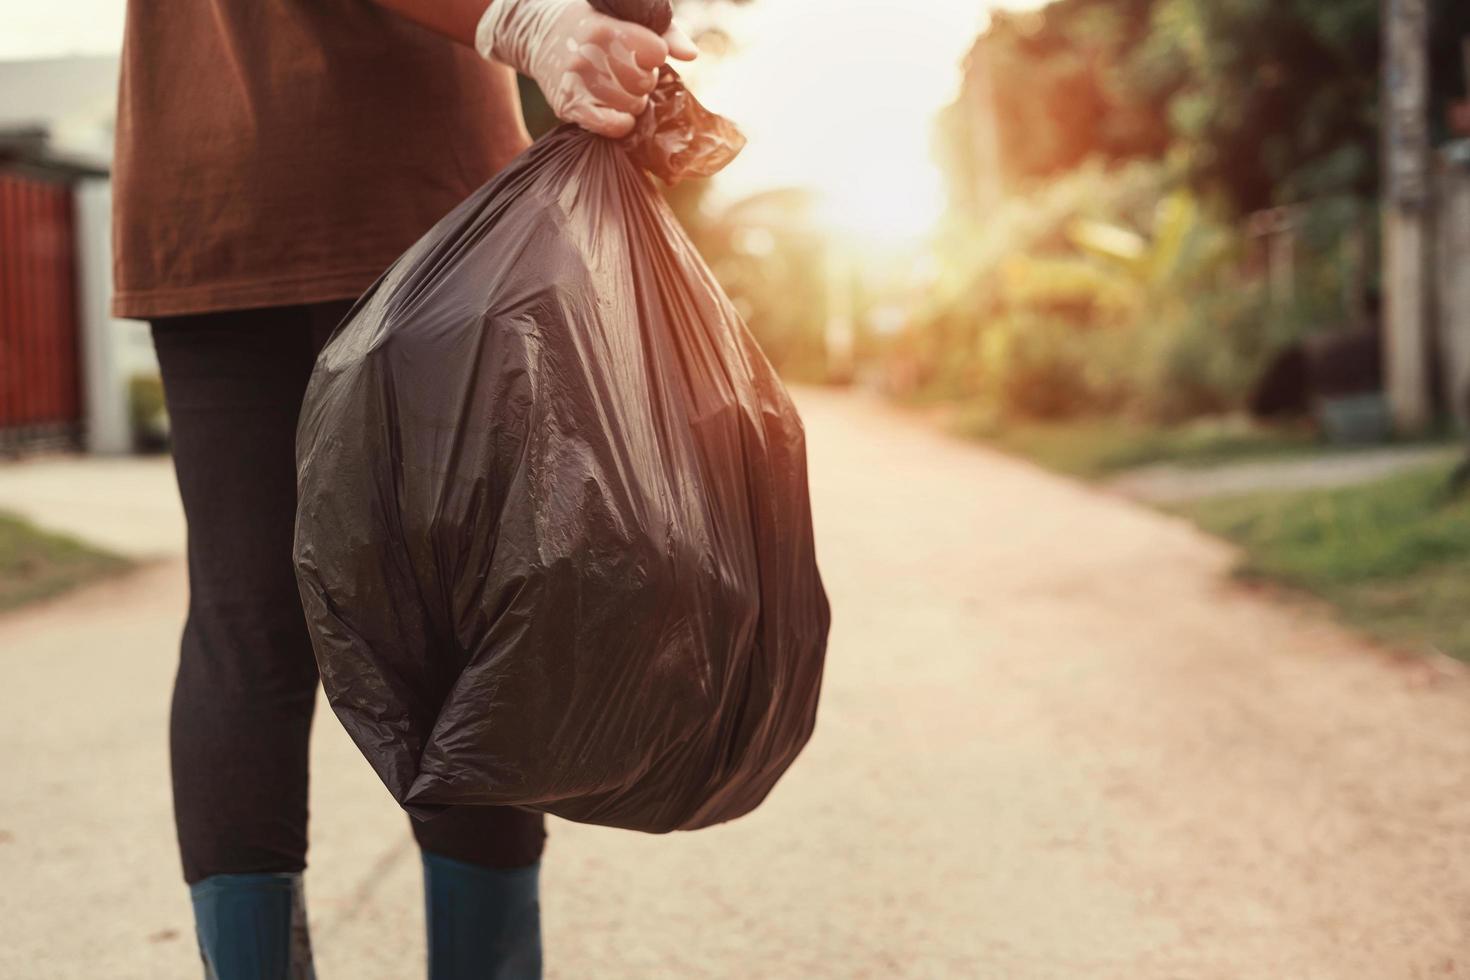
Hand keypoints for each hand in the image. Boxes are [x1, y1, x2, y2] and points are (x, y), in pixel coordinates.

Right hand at [476, 0, 697, 137]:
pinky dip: (621, 123)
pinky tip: (615, 112)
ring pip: (633, 106)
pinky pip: (614, 126)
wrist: (537, 36)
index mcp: (606, 27)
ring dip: (631, 101)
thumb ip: (663, 31)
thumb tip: (691, 55)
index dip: (653, 54)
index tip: (640, 52)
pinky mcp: (570, 106)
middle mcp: (591, 53)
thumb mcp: (622, 15)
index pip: (656, 51)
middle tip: (625, 72)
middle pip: (645, 82)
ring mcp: (579, 81)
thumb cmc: (589, 25)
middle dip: (642, 79)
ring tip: (615, 88)